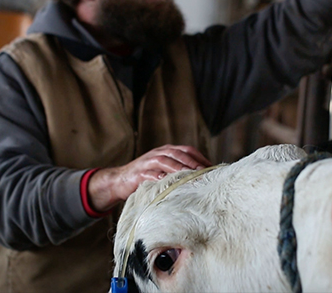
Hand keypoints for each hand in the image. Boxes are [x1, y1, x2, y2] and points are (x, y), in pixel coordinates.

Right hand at [87, 145, 211, 211]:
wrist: (119, 181)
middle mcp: (159, 153)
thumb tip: (202, 178)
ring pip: (166, 161)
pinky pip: (151, 174)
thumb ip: (179, 171)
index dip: (200, 157)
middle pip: (179, 153)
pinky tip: (169, 182)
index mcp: (167, 151)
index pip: (187, 150)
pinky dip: (160, 177)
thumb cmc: (147, 178)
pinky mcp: (139, 173)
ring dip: (180, 168)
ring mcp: (148, 162)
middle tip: (205, 171)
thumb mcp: (164, 171)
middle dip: (193, 162)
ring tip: (191, 175)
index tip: (212, 167)